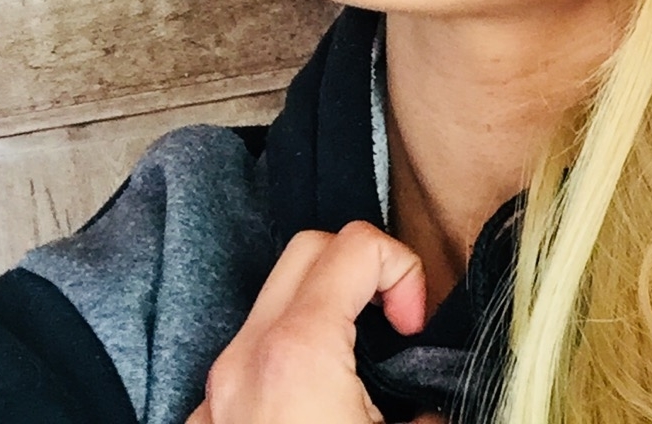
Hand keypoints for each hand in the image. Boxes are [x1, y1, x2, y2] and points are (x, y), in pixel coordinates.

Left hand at [185, 220, 426, 423]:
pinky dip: (289, 364)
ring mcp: (214, 394)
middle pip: (305, 251)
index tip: (414, 326)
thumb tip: (438, 396)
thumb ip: (432, 398)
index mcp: (297, 354)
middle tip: (394, 327)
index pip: (355, 244)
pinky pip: (247, 363)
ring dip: (324, 315)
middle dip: (360, 271)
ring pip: (271, 309)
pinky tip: (316, 409)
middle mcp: (242, 361)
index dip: (404, 270)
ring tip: (360, 372)